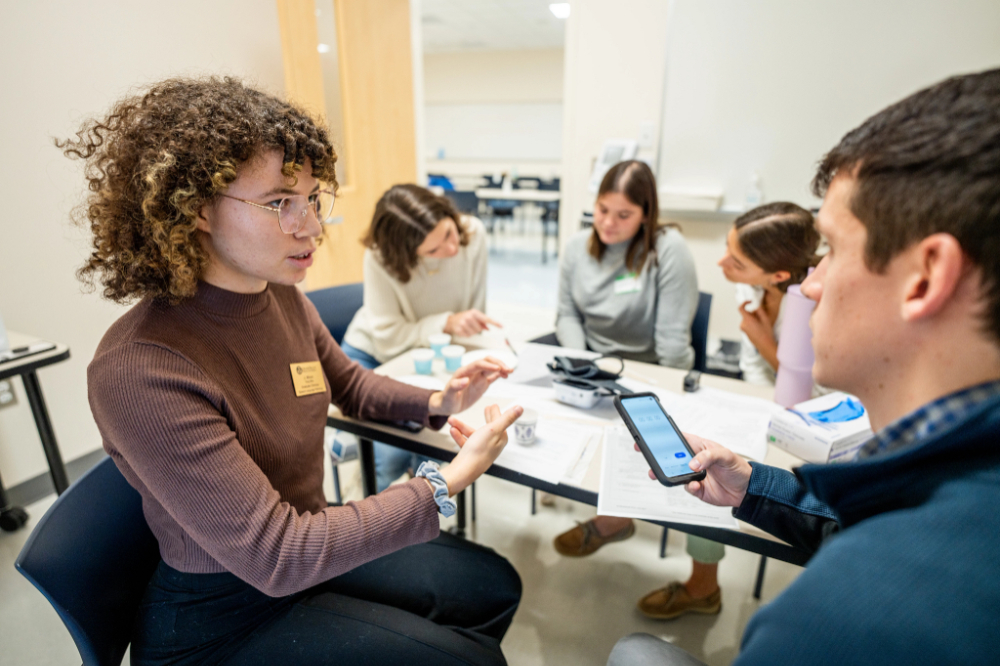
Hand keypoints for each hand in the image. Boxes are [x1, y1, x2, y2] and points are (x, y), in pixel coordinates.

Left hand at [428, 357, 511, 415]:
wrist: (448, 405)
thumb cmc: (446, 399)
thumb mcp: (449, 395)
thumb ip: (455, 386)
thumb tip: (465, 380)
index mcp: (463, 372)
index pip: (478, 364)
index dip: (488, 365)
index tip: (498, 368)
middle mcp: (472, 372)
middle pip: (487, 362)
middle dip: (498, 363)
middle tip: (508, 369)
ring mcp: (478, 377)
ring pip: (492, 367)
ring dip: (501, 367)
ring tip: (510, 371)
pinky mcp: (482, 383)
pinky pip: (493, 375)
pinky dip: (500, 374)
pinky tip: (506, 375)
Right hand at [442, 404, 522, 493]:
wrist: (464, 471)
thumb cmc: (479, 451)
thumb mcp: (493, 429)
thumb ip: (506, 418)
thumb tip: (520, 409)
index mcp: (500, 438)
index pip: (500, 422)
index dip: (496, 412)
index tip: (493, 406)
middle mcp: (492, 445)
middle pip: (490, 428)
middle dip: (487, 417)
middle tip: (486, 408)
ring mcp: (481, 450)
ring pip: (473, 434)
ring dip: (462, 426)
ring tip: (452, 420)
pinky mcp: (471, 455)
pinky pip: (465, 442)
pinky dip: (459, 435)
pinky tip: (453, 430)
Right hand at [443, 309, 501, 336]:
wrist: (451, 320)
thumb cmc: (465, 317)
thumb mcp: (474, 316)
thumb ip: (482, 322)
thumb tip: (488, 328)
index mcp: (474, 312)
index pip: (487, 319)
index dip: (495, 323)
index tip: (501, 326)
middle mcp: (468, 317)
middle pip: (480, 329)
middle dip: (477, 328)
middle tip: (472, 325)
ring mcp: (463, 323)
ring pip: (474, 333)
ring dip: (472, 332)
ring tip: (467, 327)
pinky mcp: (459, 329)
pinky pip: (468, 336)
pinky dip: (467, 334)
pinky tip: (464, 330)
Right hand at [635, 432, 750, 507]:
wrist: (747, 490)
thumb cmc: (737, 467)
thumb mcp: (725, 455)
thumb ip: (708, 456)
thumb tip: (692, 462)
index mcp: (698, 447)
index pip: (677, 439)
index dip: (662, 437)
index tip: (649, 437)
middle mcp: (693, 460)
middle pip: (670, 457)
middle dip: (657, 457)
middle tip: (648, 458)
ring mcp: (693, 475)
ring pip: (674, 473)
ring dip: (666, 474)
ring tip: (661, 474)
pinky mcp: (696, 489)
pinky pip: (686, 487)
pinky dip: (688, 487)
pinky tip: (694, 485)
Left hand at [738, 301, 774, 349]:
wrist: (765, 345)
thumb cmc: (766, 333)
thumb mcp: (765, 319)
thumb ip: (759, 310)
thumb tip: (755, 307)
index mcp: (747, 320)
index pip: (741, 308)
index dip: (745, 303)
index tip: (750, 302)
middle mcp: (743, 324)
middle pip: (747, 314)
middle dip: (754, 314)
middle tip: (762, 318)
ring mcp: (743, 329)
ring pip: (747, 319)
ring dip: (754, 319)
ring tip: (761, 325)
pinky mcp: (744, 331)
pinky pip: (747, 323)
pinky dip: (752, 323)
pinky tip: (759, 328)